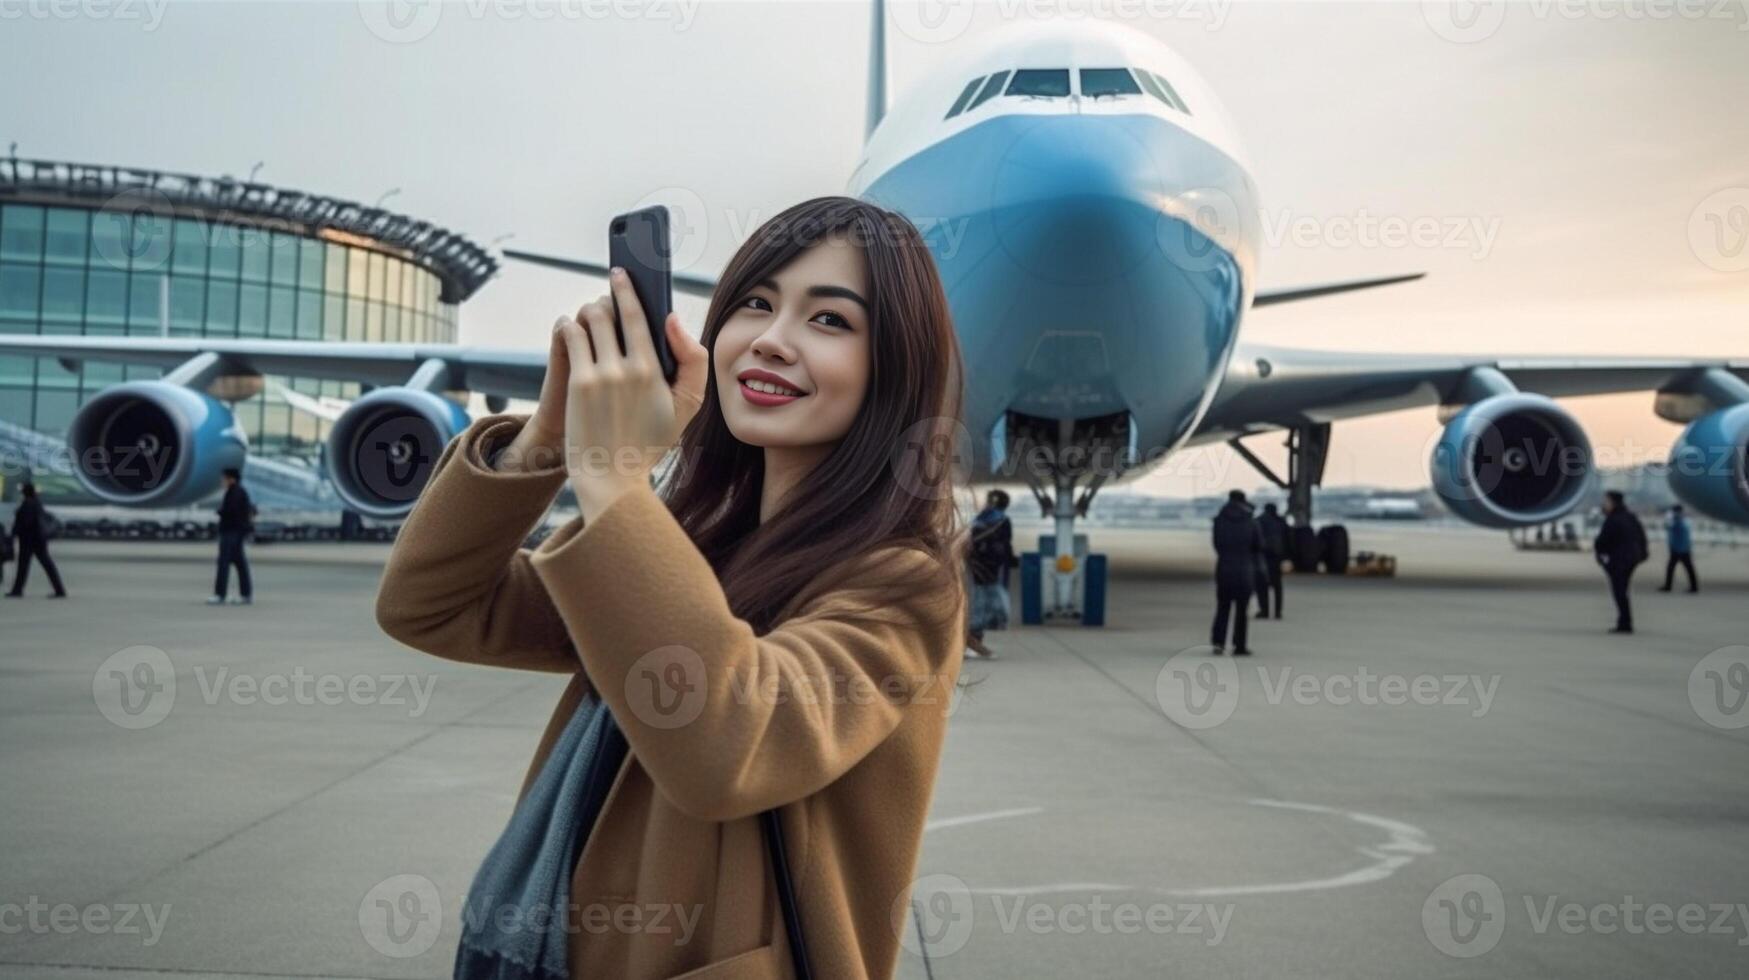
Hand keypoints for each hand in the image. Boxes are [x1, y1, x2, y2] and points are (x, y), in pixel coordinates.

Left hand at [499, 280, 705, 474]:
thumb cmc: (648, 442)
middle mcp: (628, 367)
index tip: (620, 275)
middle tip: (601, 299)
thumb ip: (692, 360)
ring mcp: (601, 375)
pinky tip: (569, 327)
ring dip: (585, 311)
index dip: (626, 290)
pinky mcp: (578, 383)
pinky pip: (571, 338)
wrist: (613, 476)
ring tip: (585, 315)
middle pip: (609, 311)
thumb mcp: (686, 407)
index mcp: (655, 369)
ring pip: (588, 320)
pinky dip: (568, 326)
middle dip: (603, 299)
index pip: (638, 315)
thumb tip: (672, 321)